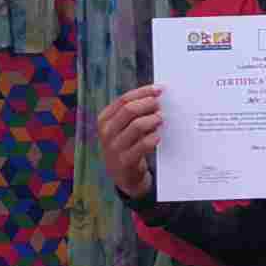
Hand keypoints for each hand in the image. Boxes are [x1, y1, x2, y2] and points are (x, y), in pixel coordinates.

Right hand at [98, 82, 165, 196]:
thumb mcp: (123, 127)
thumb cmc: (126, 145)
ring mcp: (114, 147)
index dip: (143, 92)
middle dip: (148, 104)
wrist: (123, 175)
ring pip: (137, 125)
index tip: (158, 89)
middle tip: (161, 105)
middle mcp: (106, 132)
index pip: (124, 99)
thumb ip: (133, 113)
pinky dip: (153, 138)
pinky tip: (158, 136)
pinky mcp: (125, 160)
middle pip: (129, 110)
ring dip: (152, 120)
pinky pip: (143, 144)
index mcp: (104, 119)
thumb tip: (154, 95)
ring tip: (161, 119)